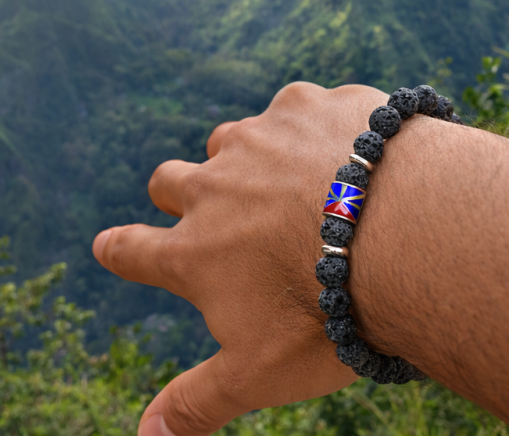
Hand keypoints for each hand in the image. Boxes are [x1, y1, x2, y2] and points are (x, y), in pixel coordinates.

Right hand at [92, 82, 388, 435]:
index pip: (133, 250)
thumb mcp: (258, 372)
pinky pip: (292, 108)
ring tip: (285, 180)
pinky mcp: (305, 103)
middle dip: (175, 192)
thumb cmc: (328, 314)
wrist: (402, 233)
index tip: (107, 245)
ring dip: (243, 158)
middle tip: (199, 204)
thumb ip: (196, 404)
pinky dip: (307, 127)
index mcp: (195, 250)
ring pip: (228, 140)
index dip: (118, 249)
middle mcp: (215, 185)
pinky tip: (342, 147)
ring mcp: (259, 137)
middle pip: (168, 179)